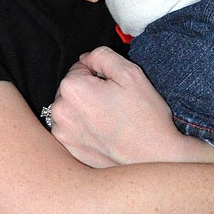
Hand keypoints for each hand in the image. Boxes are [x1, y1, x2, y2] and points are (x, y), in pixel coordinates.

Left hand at [49, 47, 184, 166]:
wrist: (154, 158)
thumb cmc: (145, 117)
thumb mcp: (130, 73)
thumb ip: (103, 56)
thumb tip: (86, 58)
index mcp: (72, 88)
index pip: (80, 68)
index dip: (101, 75)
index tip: (116, 89)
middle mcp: (60, 110)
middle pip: (73, 89)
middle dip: (91, 92)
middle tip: (116, 105)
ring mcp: (62, 133)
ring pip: (72, 108)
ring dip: (86, 110)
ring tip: (111, 121)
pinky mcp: (68, 149)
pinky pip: (72, 128)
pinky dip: (85, 128)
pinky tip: (105, 134)